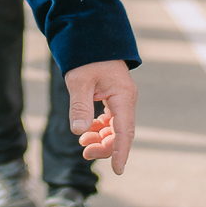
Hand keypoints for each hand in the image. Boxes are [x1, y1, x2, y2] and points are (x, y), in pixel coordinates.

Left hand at [64, 59, 136, 174]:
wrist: (90, 36)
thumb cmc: (86, 56)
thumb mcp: (79, 81)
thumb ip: (80, 106)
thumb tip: (79, 131)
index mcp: (123, 96)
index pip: (125, 131)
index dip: (121, 152)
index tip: (118, 171)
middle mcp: (126, 99)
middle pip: (121, 133)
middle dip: (106, 147)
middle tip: (85, 153)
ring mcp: (121, 98)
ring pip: (116, 127)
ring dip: (102, 138)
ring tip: (83, 143)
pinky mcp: (113, 96)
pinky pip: (111, 119)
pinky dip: (99, 128)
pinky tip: (87, 131)